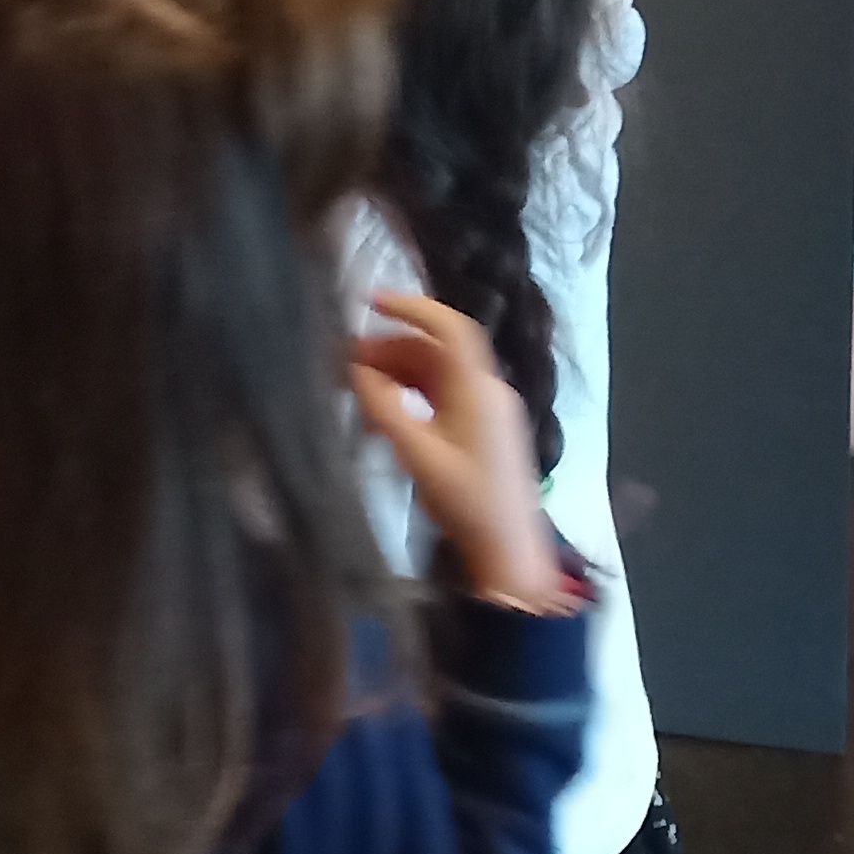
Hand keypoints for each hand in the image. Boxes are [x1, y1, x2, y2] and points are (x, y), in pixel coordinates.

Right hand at [348, 292, 569, 612]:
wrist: (509, 551)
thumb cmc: (467, 502)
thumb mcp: (417, 455)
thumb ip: (384, 408)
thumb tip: (356, 371)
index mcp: (478, 391)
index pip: (451, 329)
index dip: (413, 307)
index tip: (370, 302)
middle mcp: (486, 392)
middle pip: (435, 352)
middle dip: (388, 349)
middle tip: (344, 361)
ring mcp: (487, 411)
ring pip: (435, 374)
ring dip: (395, 373)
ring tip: (356, 388)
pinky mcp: (482, 431)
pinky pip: (442, 396)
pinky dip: (410, 395)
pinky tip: (382, 415)